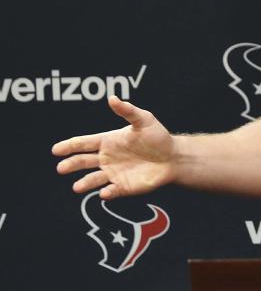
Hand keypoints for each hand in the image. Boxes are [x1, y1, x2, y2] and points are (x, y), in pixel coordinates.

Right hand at [52, 95, 175, 198]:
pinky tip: (105, 192)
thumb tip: (112, 98)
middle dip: (71, 164)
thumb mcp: (144, 120)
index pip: (84, 143)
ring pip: (93, 179)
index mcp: (108, 141)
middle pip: (83, 162)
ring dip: (84, 183)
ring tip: (77, 187)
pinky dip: (107, 193)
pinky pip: (111, 191)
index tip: (56, 149)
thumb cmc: (158, 137)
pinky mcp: (123, 187)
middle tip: (62, 168)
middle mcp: (107, 158)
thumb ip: (127, 111)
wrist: (173, 157)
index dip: (70, 146)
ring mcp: (113, 173)